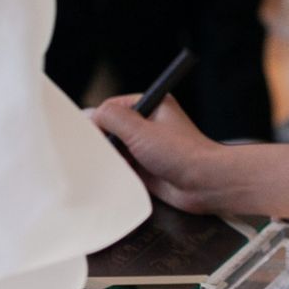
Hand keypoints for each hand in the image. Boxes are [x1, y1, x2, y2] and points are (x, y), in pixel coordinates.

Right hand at [92, 95, 226, 214]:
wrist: (203, 183)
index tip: (85, 136)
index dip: (98, 121)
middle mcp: (149, 124)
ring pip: (114, 150)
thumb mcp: (142, 130)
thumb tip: (91, 113)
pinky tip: (111, 179)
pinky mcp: (145, 167)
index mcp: (153, 105)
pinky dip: (114, 172)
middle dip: (102, 143)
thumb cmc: (181, 152)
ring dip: (108, 160)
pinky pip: (121, 167)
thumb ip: (114, 119)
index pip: (113, 108)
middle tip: (94, 155)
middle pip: (111, 130)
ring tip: (105, 168)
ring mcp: (147, 146)